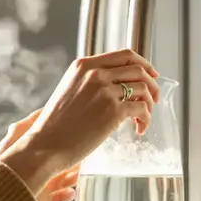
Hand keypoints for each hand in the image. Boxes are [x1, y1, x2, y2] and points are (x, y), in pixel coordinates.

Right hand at [0, 49, 159, 191]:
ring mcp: (105, 90)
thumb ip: (88, 82)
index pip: (124, 55)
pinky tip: (138, 129)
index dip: (143, 64)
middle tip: (154, 99)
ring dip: (149, 104)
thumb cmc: (55, 125)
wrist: (45, 145)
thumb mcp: (68, 91)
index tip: (150, 75)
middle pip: (138, 69)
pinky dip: (145, 119)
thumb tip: (115, 86)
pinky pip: (142, 109)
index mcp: (84, 65)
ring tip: (142, 119)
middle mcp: (96, 73)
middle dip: (152, 84)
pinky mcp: (114, 110)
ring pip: (143, 88)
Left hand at [0, 109, 78, 200]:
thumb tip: (41, 112)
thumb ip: (26, 128)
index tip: (80, 152)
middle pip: (63, 178)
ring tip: (70, 192)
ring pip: (61, 198)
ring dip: (68, 195)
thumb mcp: (13, 144)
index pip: (57, 160)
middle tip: (79, 173)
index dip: (69, 156)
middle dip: (72, 175)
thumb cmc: (2, 169)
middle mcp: (38, 183)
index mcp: (36, 166)